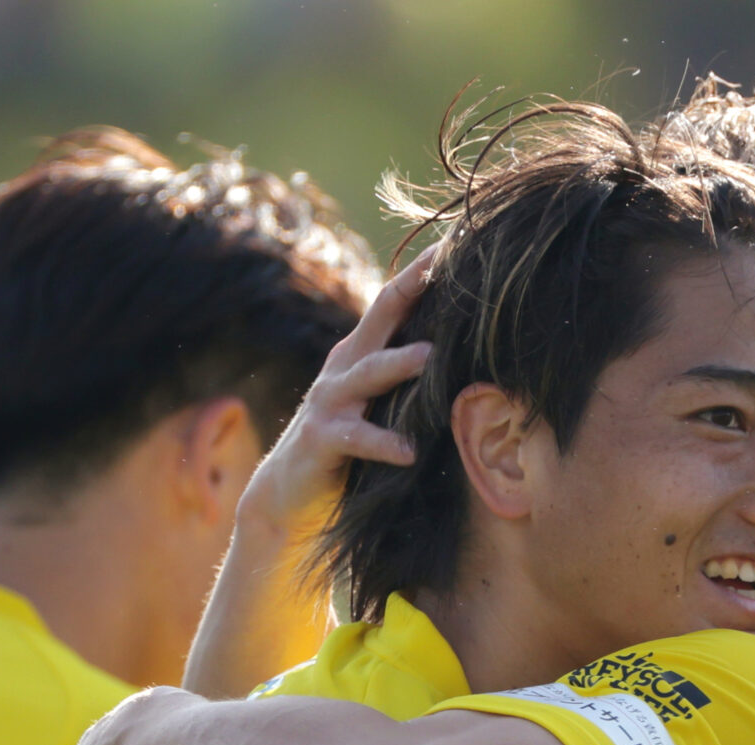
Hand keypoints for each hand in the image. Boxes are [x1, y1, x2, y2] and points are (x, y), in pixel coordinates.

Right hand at [234, 248, 434, 539]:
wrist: (286, 495)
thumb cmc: (348, 451)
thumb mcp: (378, 407)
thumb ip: (408, 382)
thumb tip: (468, 360)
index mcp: (362, 354)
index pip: (395, 302)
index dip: (423, 272)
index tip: (459, 241)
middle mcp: (344, 368)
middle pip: (381, 317)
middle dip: (413, 288)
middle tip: (448, 264)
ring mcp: (330, 401)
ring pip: (369, 374)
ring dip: (399, 364)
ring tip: (430, 357)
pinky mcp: (321, 438)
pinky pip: (357, 438)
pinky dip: (383, 444)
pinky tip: (409, 452)